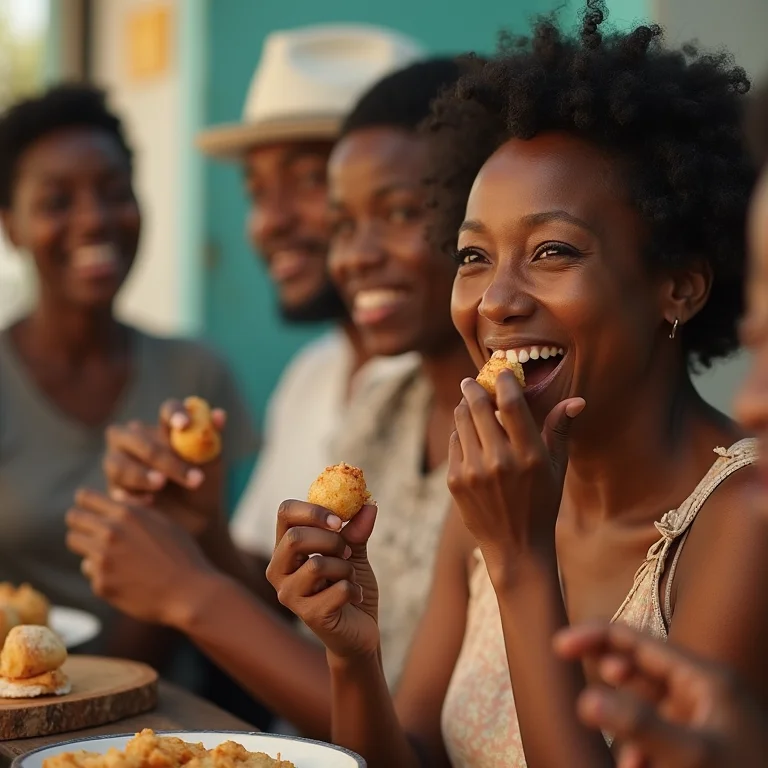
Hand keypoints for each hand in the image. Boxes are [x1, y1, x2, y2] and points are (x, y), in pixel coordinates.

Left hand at [66, 488, 218, 626]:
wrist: (189, 592)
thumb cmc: (182, 554)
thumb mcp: (164, 522)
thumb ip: (137, 509)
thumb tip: (115, 497)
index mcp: (127, 513)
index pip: (85, 498)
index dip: (88, 502)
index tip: (92, 509)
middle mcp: (110, 533)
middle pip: (73, 518)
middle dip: (82, 522)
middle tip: (93, 529)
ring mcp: (102, 559)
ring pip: (76, 544)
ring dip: (89, 545)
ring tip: (111, 552)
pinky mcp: (100, 584)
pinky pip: (90, 571)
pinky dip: (103, 572)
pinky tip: (126, 576)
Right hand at [102, 399, 225, 536]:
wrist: (195, 519)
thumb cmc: (204, 484)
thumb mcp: (212, 464)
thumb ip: (211, 439)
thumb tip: (219, 415)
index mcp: (165, 425)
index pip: (168, 410)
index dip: (175, 414)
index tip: (185, 425)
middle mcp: (137, 437)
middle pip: (138, 437)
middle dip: (162, 456)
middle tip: (183, 474)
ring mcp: (118, 461)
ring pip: (119, 462)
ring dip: (141, 473)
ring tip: (160, 484)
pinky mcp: (114, 486)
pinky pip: (115, 487)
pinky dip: (132, 494)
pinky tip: (148, 502)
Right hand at [266, 500, 379, 660]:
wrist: (358, 630)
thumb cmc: (348, 586)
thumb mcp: (352, 553)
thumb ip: (356, 530)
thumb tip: (369, 506)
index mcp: (285, 549)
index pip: (285, 513)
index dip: (313, 510)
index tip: (339, 519)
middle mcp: (279, 571)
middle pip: (295, 538)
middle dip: (331, 540)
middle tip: (347, 552)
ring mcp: (290, 595)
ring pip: (317, 565)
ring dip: (345, 569)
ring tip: (349, 578)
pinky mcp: (309, 615)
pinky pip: (338, 590)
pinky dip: (354, 589)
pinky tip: (354, 597)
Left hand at [447, 372, 584, 579]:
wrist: (515, 547)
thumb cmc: (541, 503)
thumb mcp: (556, 468)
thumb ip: (559, 430)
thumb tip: (576, 400)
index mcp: (530, 455)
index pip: (510, 403)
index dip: (502, 381)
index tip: (499, 371)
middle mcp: (500, 461)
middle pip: (478, 406)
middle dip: (474, 388)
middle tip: (472, 381)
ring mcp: (474, 471)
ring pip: (461, 421)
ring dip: (463, 407)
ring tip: (468, 404)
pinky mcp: (456, 481)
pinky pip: (454, 442)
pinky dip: (459, 433)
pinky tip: (467, 434)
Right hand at [554, 622, 767, 767]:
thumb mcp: (692, 755)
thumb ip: (638, 724)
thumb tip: (584, 700)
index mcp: (703, 675)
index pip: (636, 640)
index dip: (594, 636)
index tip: (558, 646)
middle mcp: (700, 690)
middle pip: (637, 670)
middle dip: (609, 687)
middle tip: (583, 701)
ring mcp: (701, 719)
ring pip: (645, 709)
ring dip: (627, 733)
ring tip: (631, 765)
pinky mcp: (700, 746)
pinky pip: (658, 737)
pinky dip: (642, 752)